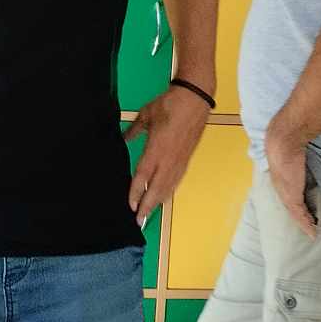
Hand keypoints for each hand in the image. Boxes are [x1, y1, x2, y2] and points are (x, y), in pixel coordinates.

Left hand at [123, 86, 211, 225]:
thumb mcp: (145, 115)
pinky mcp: (187, 159)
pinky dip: (168, 191)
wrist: (195, 100)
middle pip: (156, 189)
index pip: (142, 177)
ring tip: (149, 213)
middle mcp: (168, 160)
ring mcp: (179, 161)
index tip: (130, 206)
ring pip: (168, 187)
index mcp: (156, 150)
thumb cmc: (169, 105)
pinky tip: (163, 196)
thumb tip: (124, 138)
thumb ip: (134, 130)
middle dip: (147, 206)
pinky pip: (176, 180)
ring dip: (158, 202)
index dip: (135, 192)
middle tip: (138, 221)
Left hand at [265, 131, 318, 239]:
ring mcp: (285, 194)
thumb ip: (299, 158)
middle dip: (299, 217)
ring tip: (312, 232)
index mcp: (281, 180)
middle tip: (309, 227)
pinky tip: (312, 233)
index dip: (297, 205)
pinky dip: (306, 225)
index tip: (305, 211)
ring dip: (304, 223)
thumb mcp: (295, 155)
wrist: (283, 142)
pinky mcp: (291, 198)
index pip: (289, 197)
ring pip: (295, 213)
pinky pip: (299, 215)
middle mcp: (281, 189)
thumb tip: (304, 153)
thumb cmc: (289, 144)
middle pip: (291, 207)